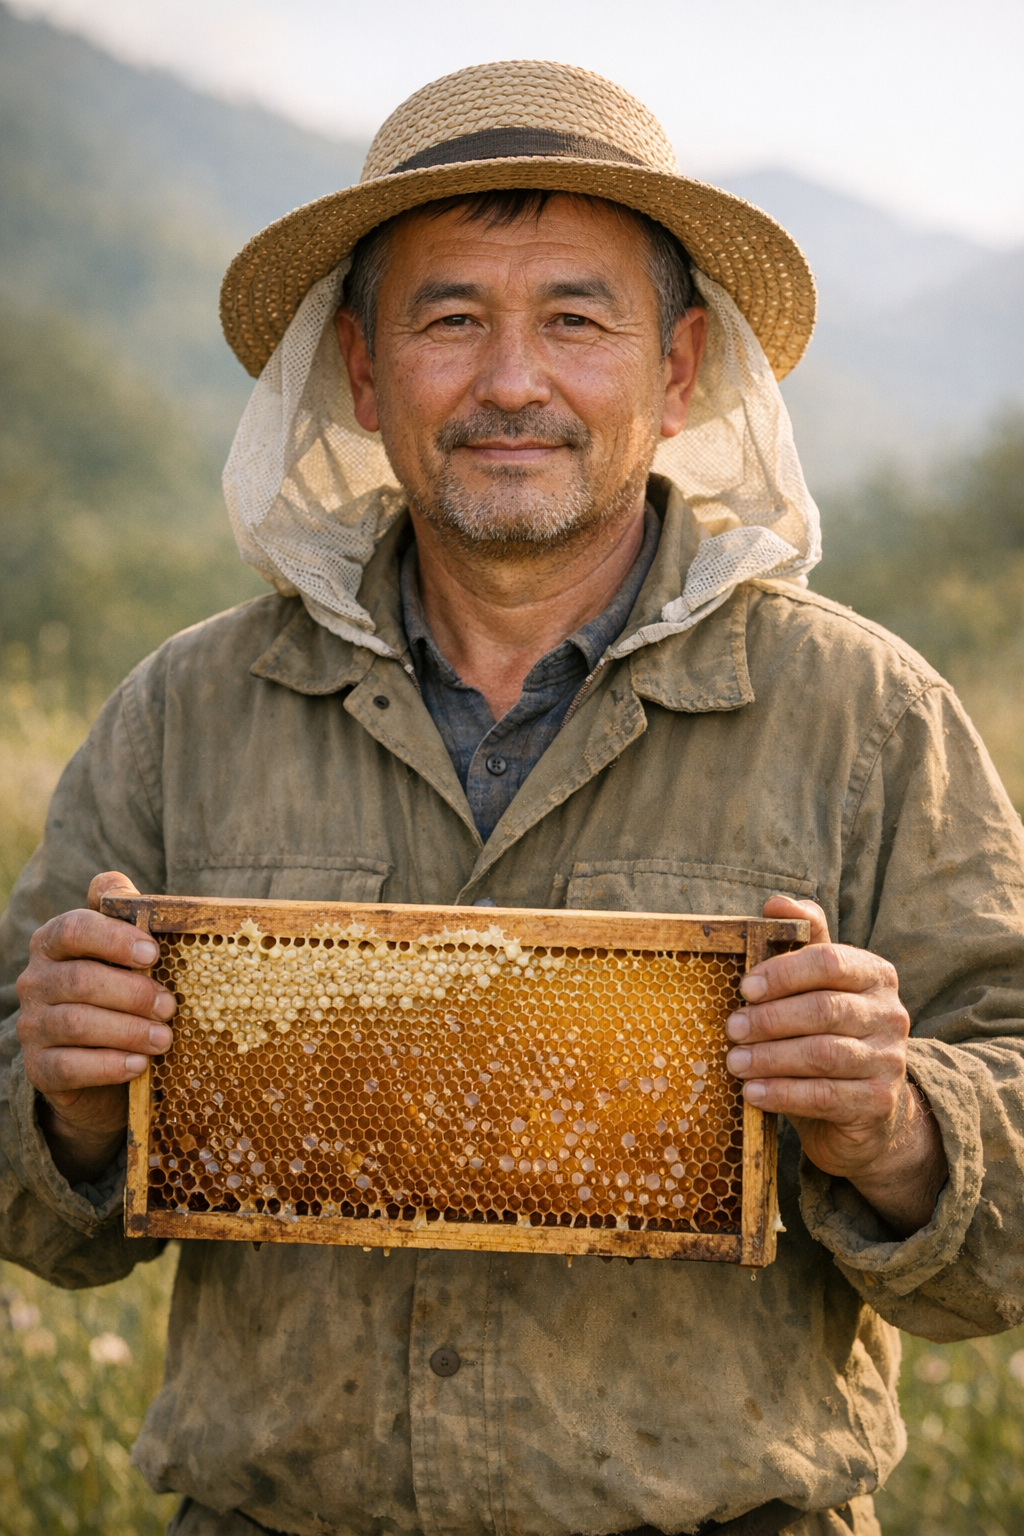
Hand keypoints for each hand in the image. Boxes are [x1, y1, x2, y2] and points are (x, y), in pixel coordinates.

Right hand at [15, 872, 175, 1185]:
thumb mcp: (124, 951)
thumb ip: (120, 913)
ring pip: (77, 1023)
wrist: (101, 1063)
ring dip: (128, 1031)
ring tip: (164, 1039)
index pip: (74, 929)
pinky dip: (109, 1066)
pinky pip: (69, 1066)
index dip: (114, 939)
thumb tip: (115, 882)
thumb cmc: (119, 993)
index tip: (153, 953)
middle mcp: (35, 981)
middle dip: (133, 993)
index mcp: (54, 943)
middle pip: (81, 980)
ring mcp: (32, 1025)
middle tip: (170, 1007)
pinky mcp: (38, 1068)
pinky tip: (139, 1065)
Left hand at [726, 896, 947, 1235]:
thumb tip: (775, 903)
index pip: (830, 961)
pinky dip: (783, 1094)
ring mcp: (890, 1060)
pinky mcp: (880, 1101)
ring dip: (770, 1058)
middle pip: (824, 1010)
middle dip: (770, 1019)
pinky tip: (753, 1093)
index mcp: (874, 975)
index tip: (744, 987)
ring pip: (823, 1055)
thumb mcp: (816, 986)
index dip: (783, 972)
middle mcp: (890, 1014)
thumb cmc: (826, 1032)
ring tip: (734, 1063)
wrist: (864, 1105)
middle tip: (731, 1029)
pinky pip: (825, 1096)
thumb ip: (801, 942)